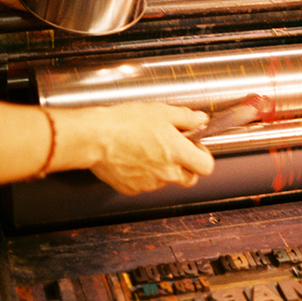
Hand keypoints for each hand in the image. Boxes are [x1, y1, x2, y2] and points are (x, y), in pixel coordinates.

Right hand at [87, 103, 214, 194]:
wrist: (94, 137)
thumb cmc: (124, 123)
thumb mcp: (161, 111)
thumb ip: (186, 117)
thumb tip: (200, 119)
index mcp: (177, 152)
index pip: (206, 167)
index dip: (204, 157)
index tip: (196, 149)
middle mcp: (166, 172)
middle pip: (190, 179)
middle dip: (187, 167)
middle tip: (175, 151)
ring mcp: (149, 183)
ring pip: (165, 181)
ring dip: (163, 170)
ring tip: (146, 149)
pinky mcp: (132, 189)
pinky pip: (144, 184)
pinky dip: (142, 174)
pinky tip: (133, 158)